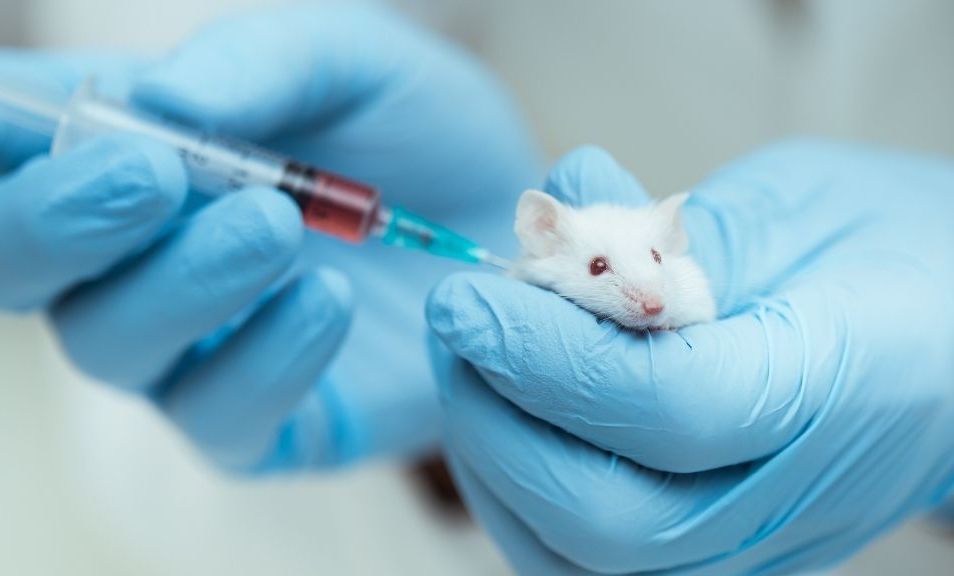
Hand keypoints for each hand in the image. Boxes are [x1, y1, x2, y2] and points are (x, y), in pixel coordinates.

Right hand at [0, 3, 538, 471]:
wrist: (508, 228)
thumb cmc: (418, 136)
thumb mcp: (358, 66)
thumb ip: (264, 64)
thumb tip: (168, 104)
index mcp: (135, 152)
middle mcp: (134, 258)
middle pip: (12, 262)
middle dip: (61, 216)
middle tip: (152, 172)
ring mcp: (190, 349)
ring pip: (108, 343)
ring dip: (181, 280)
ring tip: (278, 225)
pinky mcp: (259, 421)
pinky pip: (221, 412)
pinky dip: (266, 353)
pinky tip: (328, 298)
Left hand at [426, 143, 953, 573]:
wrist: (952, 332)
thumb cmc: (890, 252)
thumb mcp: (795, 208)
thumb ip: (663, 233)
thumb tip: (542, 221)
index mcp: (843, 388)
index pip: (668, 407)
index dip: (546, 356)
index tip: (467, 298)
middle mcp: (798, 496)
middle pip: (612, 521)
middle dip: (498, 423)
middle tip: (458, 329)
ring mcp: (759, 544)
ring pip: (587, 564)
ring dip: (496, 469)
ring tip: (470, 372)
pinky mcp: (721, 555)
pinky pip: (591, 563)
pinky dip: (524, 502)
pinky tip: (505, 426)